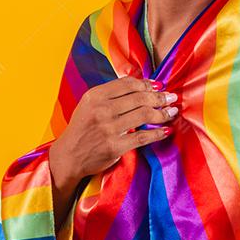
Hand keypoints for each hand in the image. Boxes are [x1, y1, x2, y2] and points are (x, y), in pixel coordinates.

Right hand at [48, 76, 178, 189]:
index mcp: (95, 96)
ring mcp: (108, 129)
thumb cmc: (82, 129)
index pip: (128, 84)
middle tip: (171, 98)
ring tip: (172, 112)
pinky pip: (143, 137)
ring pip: (144, 114)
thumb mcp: (89, 105)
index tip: (158, 86)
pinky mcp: (115, 146)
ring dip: (163, 112)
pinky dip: (157, 133)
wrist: (68, 156)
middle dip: (160, 97)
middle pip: (139, 97)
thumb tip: (141, 84)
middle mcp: (101, 110)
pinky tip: (166, 130)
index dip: (147, 83)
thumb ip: (110, 94)